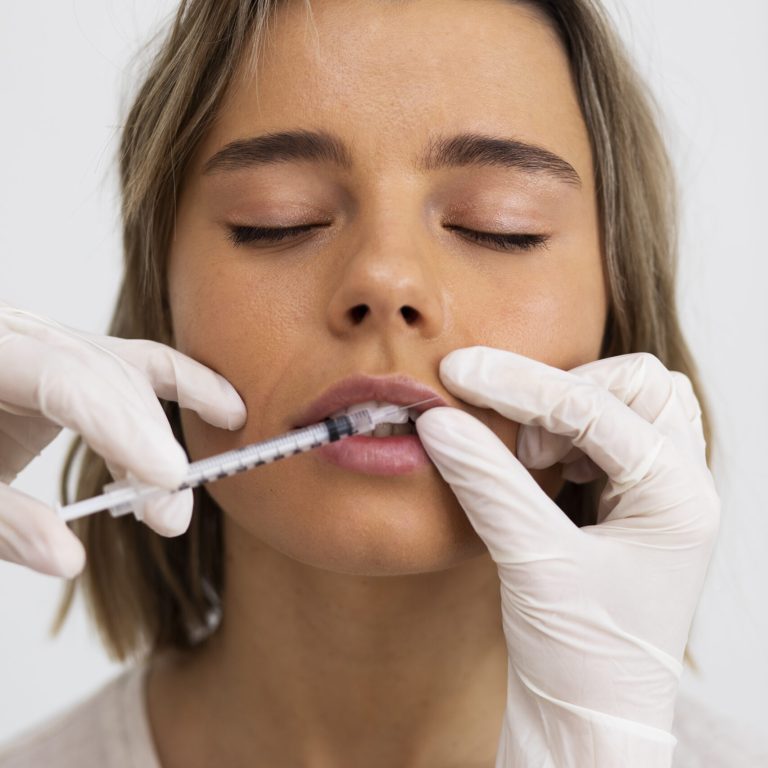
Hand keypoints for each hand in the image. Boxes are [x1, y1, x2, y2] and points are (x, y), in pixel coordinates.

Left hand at [0, 304, 245, 577]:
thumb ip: (6, 523)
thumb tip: (68, 559)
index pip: (64, 379)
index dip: (121, 427)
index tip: (165, 478)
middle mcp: (20, 336)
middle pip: (104, 373)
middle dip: (147, 441)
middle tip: (168, 513)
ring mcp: (48, 341)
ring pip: (128, 366)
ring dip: (166, 424)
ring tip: (184, 483)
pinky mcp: (72, 359)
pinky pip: (137, 363)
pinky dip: (182, 387)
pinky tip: (224, 408)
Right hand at [415, 347, 719, 767]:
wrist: (588, 716)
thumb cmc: (578, 657)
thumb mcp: (532, 564)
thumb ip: (486, 482)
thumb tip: (437, 421)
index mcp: (676, 498)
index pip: (595, 408)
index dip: (520, 385)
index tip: (460, 372)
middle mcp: (682, 485)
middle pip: (636, 384)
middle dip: (564, 391)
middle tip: (510, 430)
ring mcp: (662, 491)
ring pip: (629, 403)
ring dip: (569, 409)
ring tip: (526, 454)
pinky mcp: (633, 501)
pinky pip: (611, 433)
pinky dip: (568, 432)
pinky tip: (536, 466)